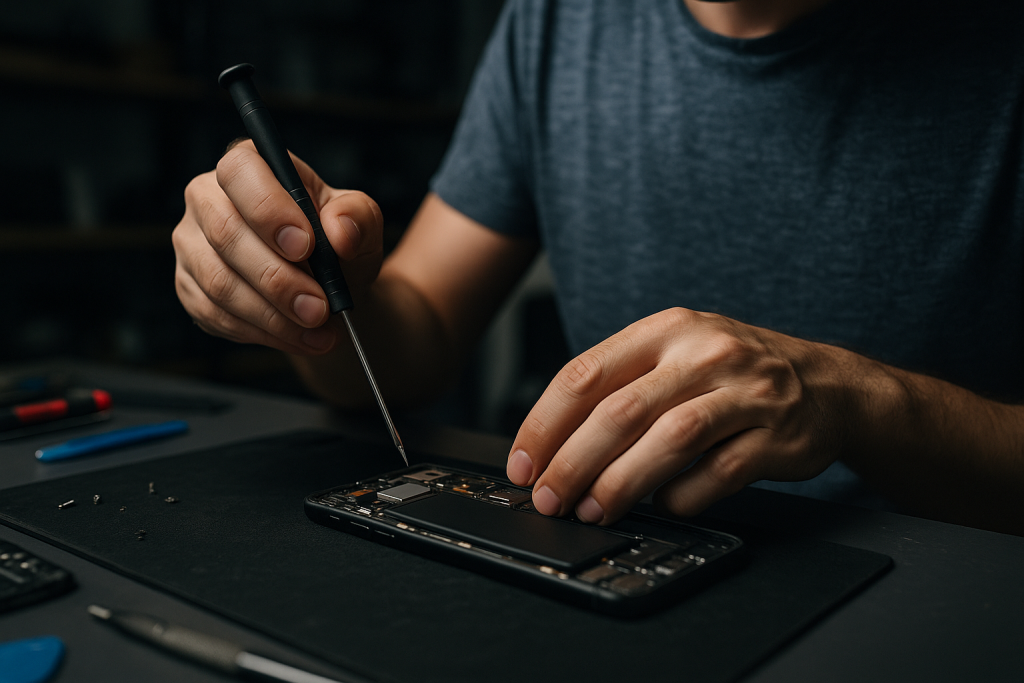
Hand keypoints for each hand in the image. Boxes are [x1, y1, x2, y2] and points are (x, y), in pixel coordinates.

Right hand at [173, 140, 383, 354]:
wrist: (326, 286)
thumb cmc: (336, 243)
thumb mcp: (361, 223)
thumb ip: (357, 218)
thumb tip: (341, 233)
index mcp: (248, 166)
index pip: (240, 172)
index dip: (268, 209)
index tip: (307, 247)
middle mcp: (207, 198)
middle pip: (226, 234)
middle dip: (278, 279)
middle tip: (320, 307)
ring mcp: (192, 244)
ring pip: (220, 283)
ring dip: (273, 314)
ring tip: (318, 329)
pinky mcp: (190, 287)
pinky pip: (216, 315)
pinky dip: (263, 332)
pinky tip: (298, 337)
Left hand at [506, 307, 852, 523]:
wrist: (827, 383)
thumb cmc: (731, 373)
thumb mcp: (676, 354)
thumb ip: (621, 385)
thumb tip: (551, 445)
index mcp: (666, 330)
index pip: (587, 374)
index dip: (546, 424)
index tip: (523, 464)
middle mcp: (704, 353)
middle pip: (622, 411)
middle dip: (573, 462)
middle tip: (549, 499)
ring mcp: (745, 393)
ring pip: (670, 440)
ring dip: (621, 483)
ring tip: (592, 510)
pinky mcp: (778, 436)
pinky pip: (719, 473)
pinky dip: (683, 495)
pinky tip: (664, 505)